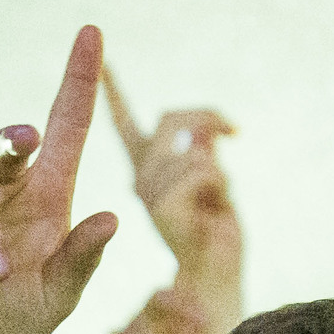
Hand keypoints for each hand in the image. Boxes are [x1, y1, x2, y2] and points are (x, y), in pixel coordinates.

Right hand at [0, 26, 120, 333]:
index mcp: (46, 198)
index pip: (66, 129)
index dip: (78, 80)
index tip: (92, 31)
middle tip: (22, 142)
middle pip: (9, 142)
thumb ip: (80, 262)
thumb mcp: (56, 300)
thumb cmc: (13, 325)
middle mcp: (2, 189)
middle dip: (13, 138)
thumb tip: (112, 218)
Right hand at [101, 67, 238, 270]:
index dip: (112, 90)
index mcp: (146, 170)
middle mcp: (139, 179)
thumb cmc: (217, 232)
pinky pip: (202, 168)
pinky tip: (214, 211)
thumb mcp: (212, 176)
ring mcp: (145, 191)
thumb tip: (203, 130)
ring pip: (192, 148)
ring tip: (216, 203)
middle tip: (235, 132)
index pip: (125, 122)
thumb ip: (200, 146)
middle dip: (209, 117)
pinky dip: (222, 184)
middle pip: (170, 117)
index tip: (99, 57)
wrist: (216, 276)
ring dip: (220, 170)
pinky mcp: (158, 205)